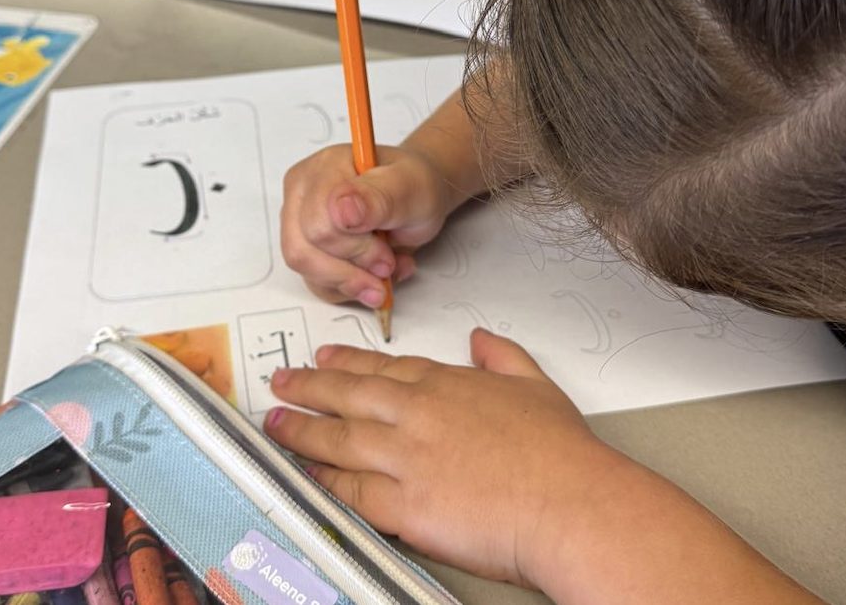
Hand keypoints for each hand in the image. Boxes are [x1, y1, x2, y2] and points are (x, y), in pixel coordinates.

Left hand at [263, 329, 617, 587]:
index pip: (382, 368)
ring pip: (338, 438)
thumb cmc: (560, 454)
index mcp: (445, 384)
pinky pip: (351, 489)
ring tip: (276, 422)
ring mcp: (405, 459)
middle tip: (282, 382)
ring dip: (302, 429)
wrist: (569, 503)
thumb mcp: (535, 384)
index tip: (324, 357)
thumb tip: (481, 338)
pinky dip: (324, 479)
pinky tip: (307, 472)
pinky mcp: (403, 506)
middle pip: (348, 396)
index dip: (347, 362)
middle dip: (308, 387)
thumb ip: (501, 355)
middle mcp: (417, 415)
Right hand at [280, 144, 452, 307]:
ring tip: (387, 268)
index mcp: (324, 168)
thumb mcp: (410, 188)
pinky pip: (319, 284)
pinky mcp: (307, 248)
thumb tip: (342, 209)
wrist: (418, 195)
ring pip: (309, 274)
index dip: (356, 249)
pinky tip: (374, 272)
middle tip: (387, 263)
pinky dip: (352, 288)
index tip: (386, 252)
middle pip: (304, 253)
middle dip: (353, 269)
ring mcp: (301, 221)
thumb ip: (377, 198)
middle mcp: (304, 192)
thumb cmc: (413, 185)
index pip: (318, 226)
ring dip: (354, 282)